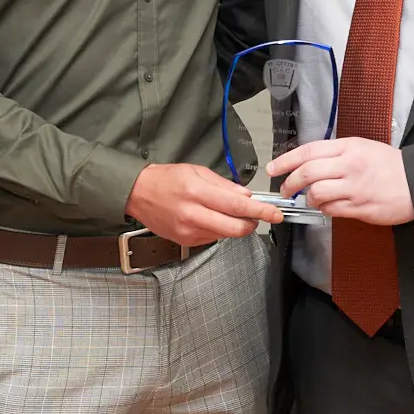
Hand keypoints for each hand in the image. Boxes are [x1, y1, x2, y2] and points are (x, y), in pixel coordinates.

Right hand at [127, 163, 283, 244]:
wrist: (137, 193)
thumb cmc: (166, 179)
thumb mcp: (197, 172)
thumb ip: (224, 185)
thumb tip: (247, 195)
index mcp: (197, 192)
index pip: (237, 205)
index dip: (260, 211)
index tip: (275, 213)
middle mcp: (193, 214)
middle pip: (235, 229)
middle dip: (252, 224)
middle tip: (256, 216)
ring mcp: (188, 231)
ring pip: (225, 235)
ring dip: (235, 226)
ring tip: (227, 212)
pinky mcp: (185, 241)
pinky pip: (212, 238)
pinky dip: (219, 230)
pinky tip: (210, 218)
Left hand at [267, 137, 413, 225]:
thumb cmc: (391, 166)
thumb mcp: (363, 147)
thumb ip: (337, 153)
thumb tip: (311, 162)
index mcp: (348, 147)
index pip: (308, 151)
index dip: (285, 160)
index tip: (273, 167)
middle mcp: (348, 165)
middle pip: (307, 173)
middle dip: (290, 182)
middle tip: (286, 189)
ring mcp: (354, 187)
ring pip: (316, 193)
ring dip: (308, 198)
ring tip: (312, 199)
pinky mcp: (359, 206)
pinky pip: (331, 209)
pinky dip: (324, 209)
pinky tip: (328, 206)